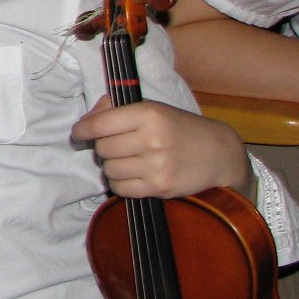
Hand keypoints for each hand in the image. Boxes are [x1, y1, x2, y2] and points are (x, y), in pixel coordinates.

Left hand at [72, 96, 252, 199]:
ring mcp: (156, 164)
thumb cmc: (180, 128)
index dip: (82, 130)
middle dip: (103, 148)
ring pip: (109, 169)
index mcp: (148, 113)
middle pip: (102, 148)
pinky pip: (120, 189)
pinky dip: (120, 184)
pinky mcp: (160, 186)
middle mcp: (151, 138)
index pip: (99, 124)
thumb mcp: (152, 108)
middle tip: (116, 147)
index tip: (78, 134)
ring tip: (127, 161)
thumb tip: (85, 122)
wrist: (219, 153)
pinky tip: (131, 176)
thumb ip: (116, 110)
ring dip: (112, 167)